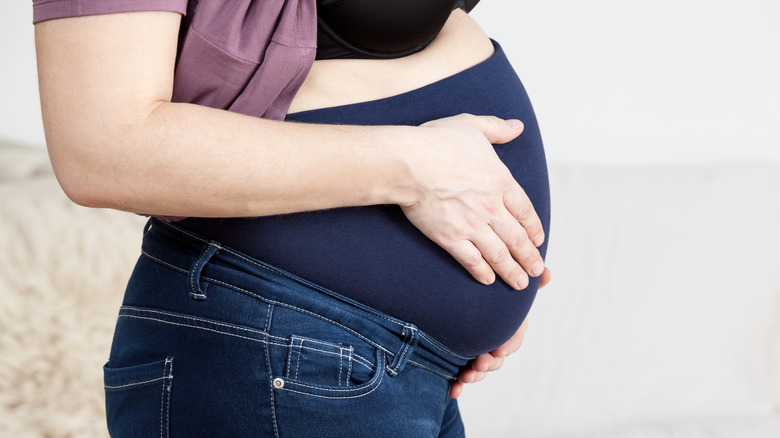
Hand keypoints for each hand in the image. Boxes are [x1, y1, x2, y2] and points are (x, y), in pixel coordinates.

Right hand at [401, 114, 544, 289]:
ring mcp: (472, 226)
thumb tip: (516, 126)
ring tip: (520, 283)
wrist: (410, 163)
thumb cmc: (437, 142)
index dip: (533, 228)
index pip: (525, 211)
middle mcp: (492, 208)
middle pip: (517, 238)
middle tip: (537, 270)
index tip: (538, 240)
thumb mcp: (473, 126)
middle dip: (529, 256)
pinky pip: (472, 260)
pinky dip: (482, 272)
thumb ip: (497, 128)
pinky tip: (488, 280)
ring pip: (499, 254)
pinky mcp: (450, 238)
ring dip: (512, 271)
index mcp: (501, 181)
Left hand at [449, 267, 550, 397]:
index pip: (513, 340)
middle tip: (479, 363)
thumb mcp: (506, 287)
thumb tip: (547, 273)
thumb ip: (527, 282)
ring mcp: (477, 354)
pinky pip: (459, 377)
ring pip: (479, 371)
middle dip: (489, 363)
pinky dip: (457, 386)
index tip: (499, 349)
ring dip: (474, 376)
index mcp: (506, 328)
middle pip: (496, 359)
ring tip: (464, 376)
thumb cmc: (490, 295)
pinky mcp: (460, 361)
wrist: (455, 299)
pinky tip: (452, 391)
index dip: (508, 345)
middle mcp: (493, 343)